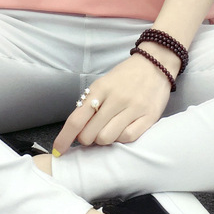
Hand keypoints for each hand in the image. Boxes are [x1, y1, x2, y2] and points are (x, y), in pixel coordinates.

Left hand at [52, 52, 174, 154]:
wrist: (156, 63)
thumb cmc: (126, 76)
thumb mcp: (103, 83)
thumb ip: (90, 104)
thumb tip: (75, 130)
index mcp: (100, 89)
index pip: (77, 119)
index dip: (65, 138)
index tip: (58, 150)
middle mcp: (116, 99)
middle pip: (90, 134)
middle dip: (86, 138)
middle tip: (92, 132)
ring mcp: (133, 108)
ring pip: (107, 138)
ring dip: (103, 139)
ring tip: (109, 128)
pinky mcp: (149, 116)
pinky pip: (127, 138)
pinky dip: (121, 138)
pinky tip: (122, 129)